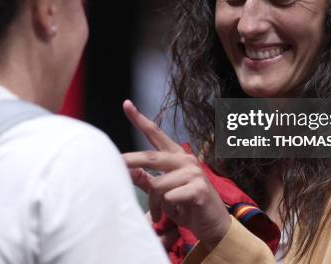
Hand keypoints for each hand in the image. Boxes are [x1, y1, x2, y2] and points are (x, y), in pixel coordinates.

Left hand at [122, 100, 230, 248]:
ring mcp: (193, 172)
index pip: (156, 134)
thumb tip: (128, 170)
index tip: (127, 104)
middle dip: (131, 161)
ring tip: (160, 214)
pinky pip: (170, 196)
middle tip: (116, 164)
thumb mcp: (165, 192)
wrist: (214, 225)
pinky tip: (177, 213)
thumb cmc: (188, 207)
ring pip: (157, 185)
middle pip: (150, 157)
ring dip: (154, 204)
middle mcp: (186, 160)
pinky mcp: (198, 188)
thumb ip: (148, 180)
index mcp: (176, 157)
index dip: (140, 119)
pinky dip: (167, 208)